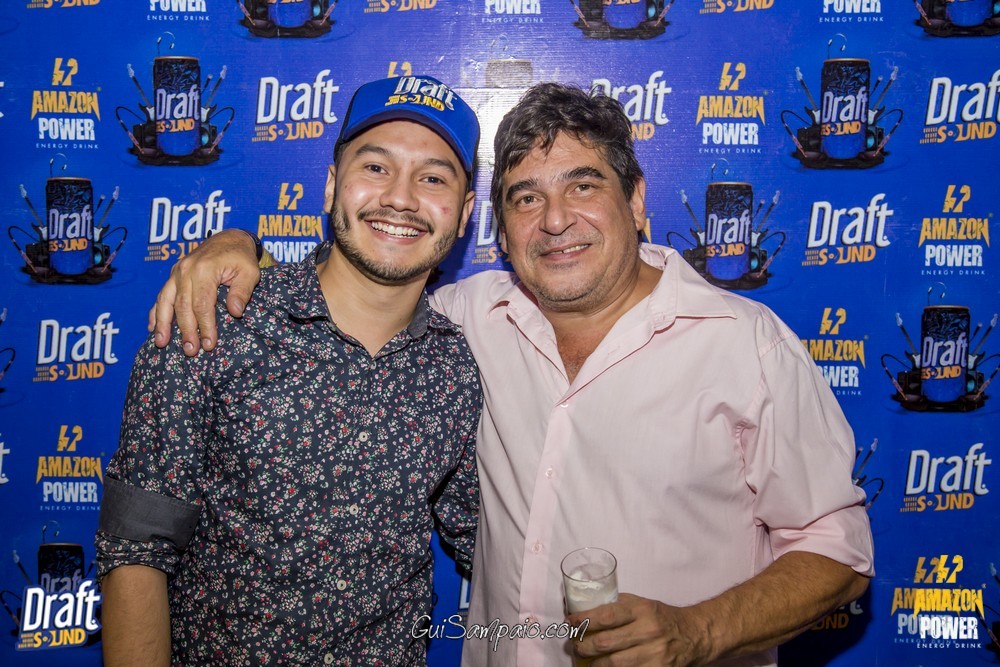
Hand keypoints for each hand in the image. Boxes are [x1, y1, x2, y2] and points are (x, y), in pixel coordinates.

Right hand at [148, 229, 260, 355]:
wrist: (229, 239)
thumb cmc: (241, 257)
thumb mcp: (250, 272)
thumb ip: (242, 291)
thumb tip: (235, 312)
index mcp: (205, 269)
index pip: (202, 304)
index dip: (205, 326)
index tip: (209, 344)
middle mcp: (185, 270)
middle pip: (182, 306)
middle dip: (186, 330)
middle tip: (191, 351)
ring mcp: (176, 272)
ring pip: (165, 301)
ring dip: (163, 324)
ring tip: (161, 343)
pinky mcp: (173, 276)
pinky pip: (161, 295)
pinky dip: (155, 312)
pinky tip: (152, 327)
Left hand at [567, 594, 712, 666]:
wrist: (694, 635)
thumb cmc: (663, 618)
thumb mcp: (643, 604)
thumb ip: (619, 606)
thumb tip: (587, 610)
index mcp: (642, 610)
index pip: (606, 615)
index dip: (583, 620)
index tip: (569, 622)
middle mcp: (648, 631)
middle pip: (605, 642)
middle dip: (583, 646)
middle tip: (575, 646)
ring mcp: (654, 654)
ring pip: (614, 664)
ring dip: (594, 664)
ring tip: (587, 660)